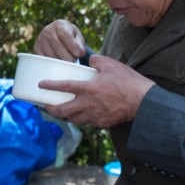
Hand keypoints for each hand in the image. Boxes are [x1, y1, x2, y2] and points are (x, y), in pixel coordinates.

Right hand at [35, 19, 88, 60]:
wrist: (58, 36)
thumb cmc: (72, 38)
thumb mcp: (78, 38)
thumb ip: (80, 44)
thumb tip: (80, 53)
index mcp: (60, 25)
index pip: (65, 36)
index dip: (73, 46)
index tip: (80, 54)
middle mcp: (48, 30)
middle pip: (57, 47)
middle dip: (68, 57)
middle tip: (75, 62)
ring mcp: (40, 39)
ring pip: (51, 55)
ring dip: (61, 62)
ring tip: (67, 61)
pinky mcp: (36, 49)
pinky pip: (45, 60)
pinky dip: (53, 64)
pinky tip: (59, 63)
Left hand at [41, 55, 155, 126]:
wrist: (142, 101)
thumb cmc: (128, 82)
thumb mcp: (112, 64)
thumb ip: (96, 61)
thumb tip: (90, 61)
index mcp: (88, 88)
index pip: (63, 87)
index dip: (49, 86)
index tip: (41, 85)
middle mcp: (88, 104)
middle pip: (63, 110)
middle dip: (52, 109)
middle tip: (47, 106)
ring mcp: (95, 115)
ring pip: (74, 119)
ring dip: (66, 116)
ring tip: (64, 112)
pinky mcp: (103, 123)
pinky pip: (88, 123)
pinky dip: (83, 119)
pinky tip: (83, 115)